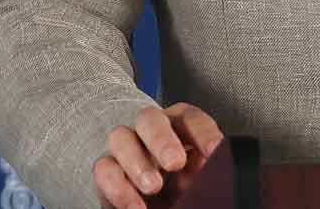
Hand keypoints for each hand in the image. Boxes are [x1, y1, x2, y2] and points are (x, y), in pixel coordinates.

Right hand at [94, 103, 222, 208]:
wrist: (152, 204)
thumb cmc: (181, 186)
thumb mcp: (198, 178)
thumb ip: (205, 172)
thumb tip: (215, 171)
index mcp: (180, 126)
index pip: (191, 119)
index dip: (203, 132)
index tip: (214, 149)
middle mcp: (151, 130)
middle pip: (150, 119)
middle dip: (162, 140)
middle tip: (175, 163)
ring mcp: (125, 146)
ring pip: (120, 137)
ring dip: (137, 163)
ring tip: (153, 187)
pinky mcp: (106, 169)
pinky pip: (104, 169)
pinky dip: (119, 188)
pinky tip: (135, 206)